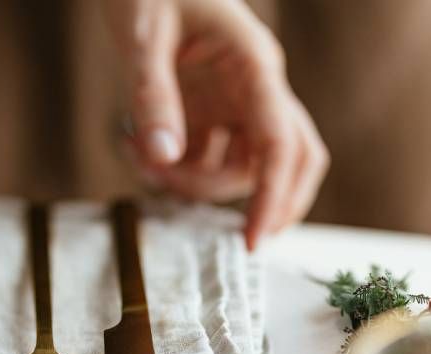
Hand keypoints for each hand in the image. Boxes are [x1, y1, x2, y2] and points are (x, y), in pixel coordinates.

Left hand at [105, 0, 329, 248]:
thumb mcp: (142, 37)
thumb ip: (152, 96)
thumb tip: (163, 157)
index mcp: (254, 66)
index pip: (280, 144)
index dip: (273, 197)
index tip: (253, 239)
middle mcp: (255, 87)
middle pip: (292, 159)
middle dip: (271, 203)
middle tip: (242, 241)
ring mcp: (235, 100)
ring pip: (245, 166)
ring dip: (199, 185)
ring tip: (142, 162)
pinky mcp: (210, 108)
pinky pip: (210, 157)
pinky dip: (180, 171)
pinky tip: (137, 152)